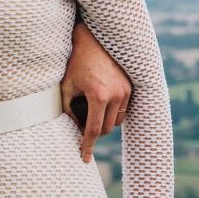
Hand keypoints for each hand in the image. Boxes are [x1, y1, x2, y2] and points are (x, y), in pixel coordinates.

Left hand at [61, 21, 131, 162]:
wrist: (93, 39)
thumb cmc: (76, 60)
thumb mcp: (67, 84)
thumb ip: (68, 107)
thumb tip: (72, 126)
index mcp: (99, 95)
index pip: (93, 129)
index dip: (87, 145)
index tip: (83, 158)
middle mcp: (116, 95)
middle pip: (106, 128)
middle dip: (94, 131)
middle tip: (81, 124)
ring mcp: (126, 91)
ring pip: (116, 121)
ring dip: (104, 122)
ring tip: (90, 111)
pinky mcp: (131, 87)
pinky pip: (123, 110)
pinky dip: (113, 112)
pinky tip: (101, 103)